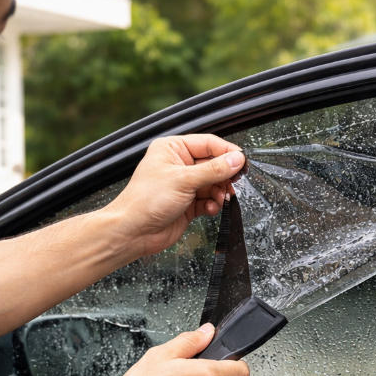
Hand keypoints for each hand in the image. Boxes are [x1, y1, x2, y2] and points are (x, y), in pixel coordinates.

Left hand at [105, 134, 245, 256]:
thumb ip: (213, 170)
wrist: (133, 232)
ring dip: (219, 192)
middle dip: (224, 176)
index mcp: (172, 149)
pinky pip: (208, 200)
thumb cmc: (145, 201)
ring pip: (213, 184)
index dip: (227, 152)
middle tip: (233, 184)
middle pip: (213, 164)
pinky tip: (209, 208)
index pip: (208, 144)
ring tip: (220, 198)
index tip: (242, 162)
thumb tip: (236, 160)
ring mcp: (184, 185)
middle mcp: (179, 165)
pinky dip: (212, 204)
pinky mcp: (187, 203)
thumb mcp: (184, 180)